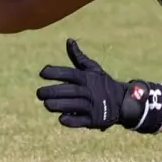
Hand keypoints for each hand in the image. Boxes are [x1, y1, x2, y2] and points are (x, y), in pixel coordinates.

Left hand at [36, 39, 161, 132]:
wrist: (122, 102)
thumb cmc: (102, 83)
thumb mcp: (93, 69)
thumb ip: (78, 57)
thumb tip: (69, 40)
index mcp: (88, 77)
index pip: (70, 73)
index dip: (56, 72)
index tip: (42, 73)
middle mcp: (90, 91)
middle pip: (70, 91)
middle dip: (53, 91)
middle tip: (39, 93)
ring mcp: (93, 106)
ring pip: (75, 105)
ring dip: (59, 105)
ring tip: (46, 104)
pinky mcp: (95, 120)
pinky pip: (82, 121)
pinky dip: (72, 120)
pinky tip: (61, 119)